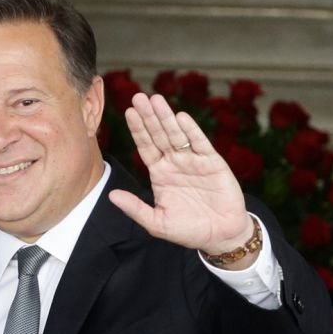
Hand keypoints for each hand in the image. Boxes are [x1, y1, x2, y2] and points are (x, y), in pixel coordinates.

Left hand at [107, 93, 254, 265]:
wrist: (220, 235)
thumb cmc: (188, 230)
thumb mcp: (156, 222)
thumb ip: (135, 208)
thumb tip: (111, 196)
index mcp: (159, 173)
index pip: (146, 147)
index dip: (138, 130)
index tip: (128, 112)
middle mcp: (174, 163)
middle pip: (158, 135)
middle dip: (149, 117)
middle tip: (139, 97)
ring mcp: (193, 161)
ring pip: (177, 135)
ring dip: (166, 117)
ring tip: (156, 100)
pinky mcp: (213, 163)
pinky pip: (200, 143)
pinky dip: (191, 131)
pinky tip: (181, 118)